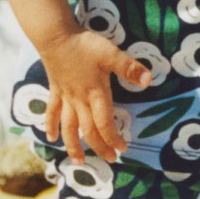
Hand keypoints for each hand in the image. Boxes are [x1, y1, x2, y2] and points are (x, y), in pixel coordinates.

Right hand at [39, 26, 150, 164]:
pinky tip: (50, 137)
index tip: (122, 149)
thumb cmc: (83, 45)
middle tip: (110, 159)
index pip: (104, 123)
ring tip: (78, 161)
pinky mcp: (55, 90)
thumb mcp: (110, 53)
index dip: (113, 139)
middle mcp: (80, 100)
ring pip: (68, 127)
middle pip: (88, 130)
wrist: (55, 36)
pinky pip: (52, 111)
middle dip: (99, 147)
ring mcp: (66, 96)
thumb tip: (149, 79)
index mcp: (95, 93)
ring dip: (73, 145)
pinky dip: (50, 125)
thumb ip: (129, 68)